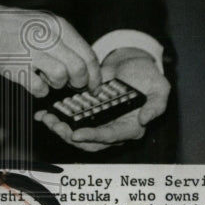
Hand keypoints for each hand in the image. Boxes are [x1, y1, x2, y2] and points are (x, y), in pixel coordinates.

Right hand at [0, 1, 100, 97]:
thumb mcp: (47, 23)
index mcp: (58, 25)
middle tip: (76, 86)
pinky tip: (36, 83)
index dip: (95, 75)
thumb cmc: (20, 27)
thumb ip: (67, 40)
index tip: (95, 86)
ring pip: (60, 78)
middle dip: (80, 83)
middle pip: (78, 68)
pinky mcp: (17, 67)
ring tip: (50, 80)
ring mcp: (31, 52)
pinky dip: (41, 90)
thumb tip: (88, 66)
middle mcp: (47, 37)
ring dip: (59, 84)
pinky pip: (40, 88)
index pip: (87, 54)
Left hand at [34, 46, 169, 151]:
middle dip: (69, 135)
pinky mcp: (87, 113)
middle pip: (88, 141)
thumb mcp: (160, 88)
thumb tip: (144, 120)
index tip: (76, 134)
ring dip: (59, 129)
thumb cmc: (149, 77)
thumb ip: (156, 105)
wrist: (133, 63)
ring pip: (76, 134)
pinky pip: (70, 121)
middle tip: (54, 125)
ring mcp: (98, 122)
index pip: (109, 137)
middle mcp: (112, 129)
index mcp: (130, 127)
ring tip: (46, 119)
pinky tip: (44, 114)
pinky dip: (57, 119)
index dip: (93, 137)